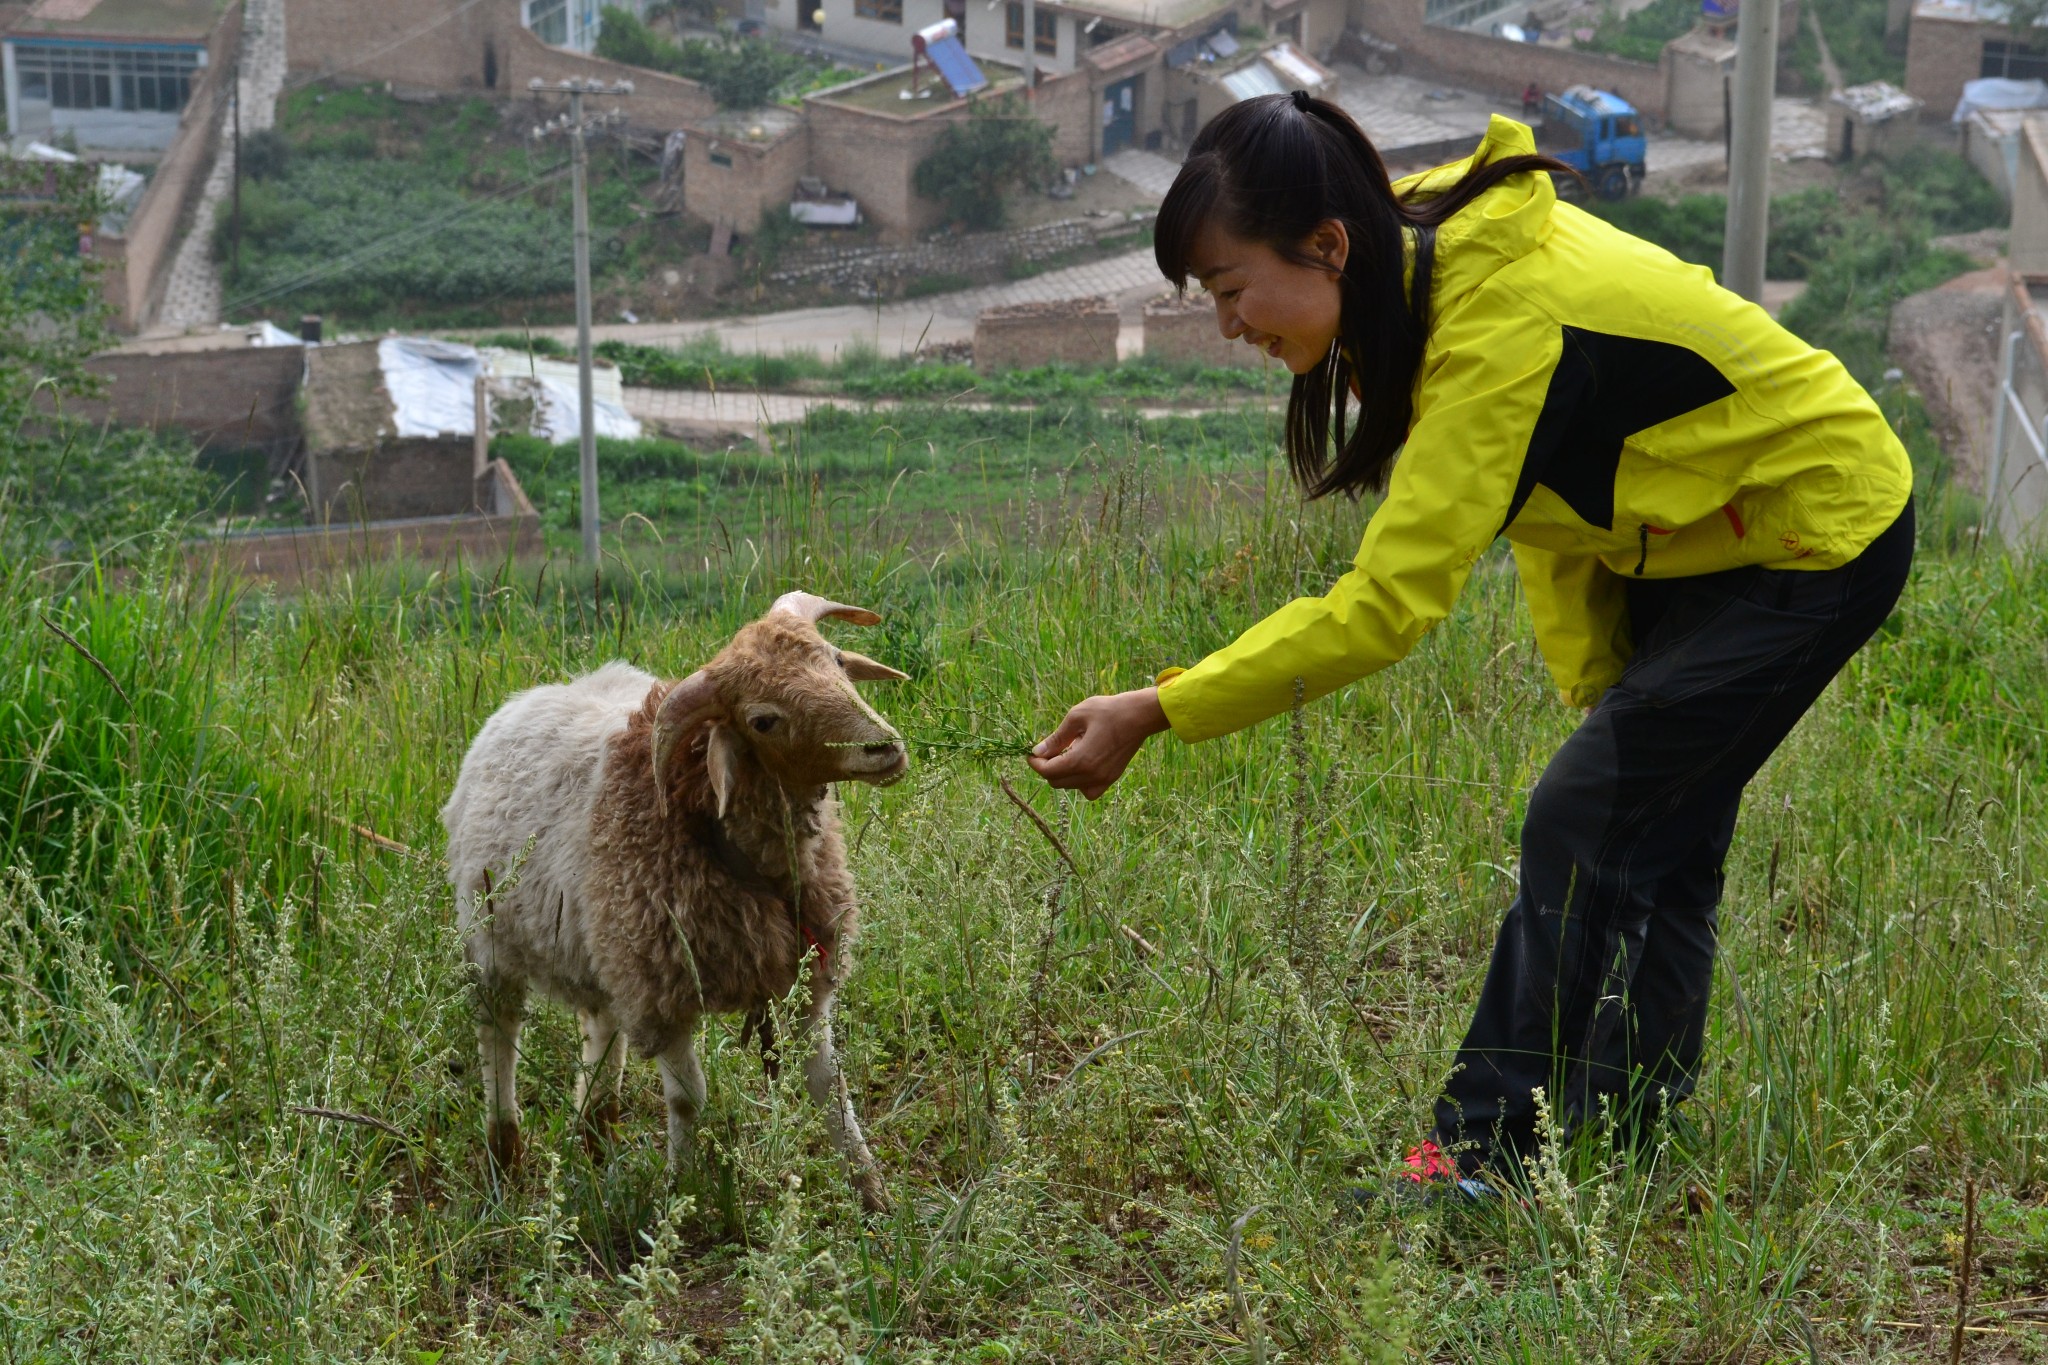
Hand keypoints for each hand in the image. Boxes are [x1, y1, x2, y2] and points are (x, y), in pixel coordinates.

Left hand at [1025, 688, 1170, 799]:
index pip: (1048, 772)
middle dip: (1047, 768)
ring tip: (1068, 753)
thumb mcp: (1076, 717)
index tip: (1031, 753)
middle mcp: (1091, 776)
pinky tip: (1081, 764)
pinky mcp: (1111, 779)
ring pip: (1071, 787)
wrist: (1140, 716)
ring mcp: (1103, 780)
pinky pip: (1088, 790)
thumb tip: (1037, 751)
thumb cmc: (1108, 711)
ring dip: (1062, 774)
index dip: (1035, 763)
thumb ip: (1056, 738)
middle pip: (1056, 782)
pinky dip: (1079, 782)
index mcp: (1080, 760)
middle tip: (1048, 751)